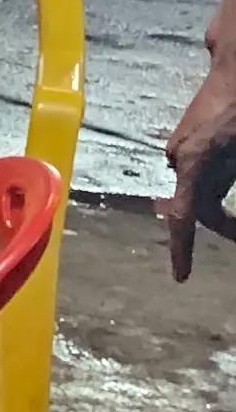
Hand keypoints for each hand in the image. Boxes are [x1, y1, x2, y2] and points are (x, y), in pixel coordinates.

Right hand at [164, 56, 235, 281]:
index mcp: (194, 162)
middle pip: (198, 206)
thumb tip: (229, 222)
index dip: (182, 250)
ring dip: (221, 200)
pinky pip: (203, 170)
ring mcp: (184, 144)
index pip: (183, 217)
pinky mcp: (192, 135)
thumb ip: (227, 180)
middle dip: (224, 223)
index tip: (182, 276)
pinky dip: (220, 181)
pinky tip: (232, 166)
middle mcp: (181, 156)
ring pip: (201, 188)